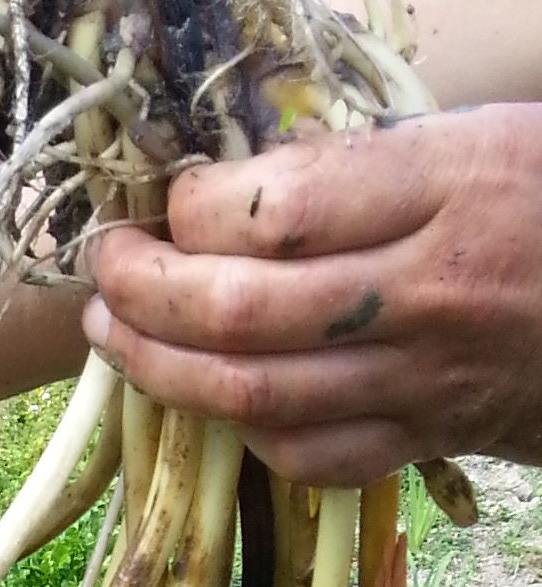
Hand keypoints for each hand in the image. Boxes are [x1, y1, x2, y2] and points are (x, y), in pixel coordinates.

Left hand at [84, 106, 541, 481]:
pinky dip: (243, 428)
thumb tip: (236, 179)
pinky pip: (306, 453)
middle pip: (239, 310)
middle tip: (104, 266)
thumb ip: (363, 162)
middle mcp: (426, 290)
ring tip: (114, 332)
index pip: (273, 209)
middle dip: (142, 290)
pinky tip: (210, 395)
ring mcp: (422, 377)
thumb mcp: (483, 133)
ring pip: (251, 394)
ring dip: (158, 367)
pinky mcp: (426, 437)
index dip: (191, 208)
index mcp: (447, 185)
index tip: (166, 196)